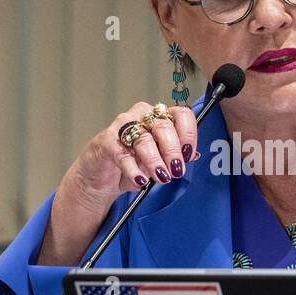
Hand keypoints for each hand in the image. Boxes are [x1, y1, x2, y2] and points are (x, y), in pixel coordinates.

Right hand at [72, 100, 199, 201]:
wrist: (102, 176)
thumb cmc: (133, 163)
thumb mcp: (159, 162)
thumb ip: (174, 157)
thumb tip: (193, 156)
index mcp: (159, 116)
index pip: (181, 115)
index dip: (188, 134)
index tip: (189, 154)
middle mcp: (142, 115)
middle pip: (163, 127)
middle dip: (172, 151)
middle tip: (176, 171)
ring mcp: (123, 125)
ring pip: (144, 139)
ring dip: (155, 161)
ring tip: (161, 177)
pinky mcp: (107, 141)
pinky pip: (123, 153)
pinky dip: (133, 168)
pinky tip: (140, 179)